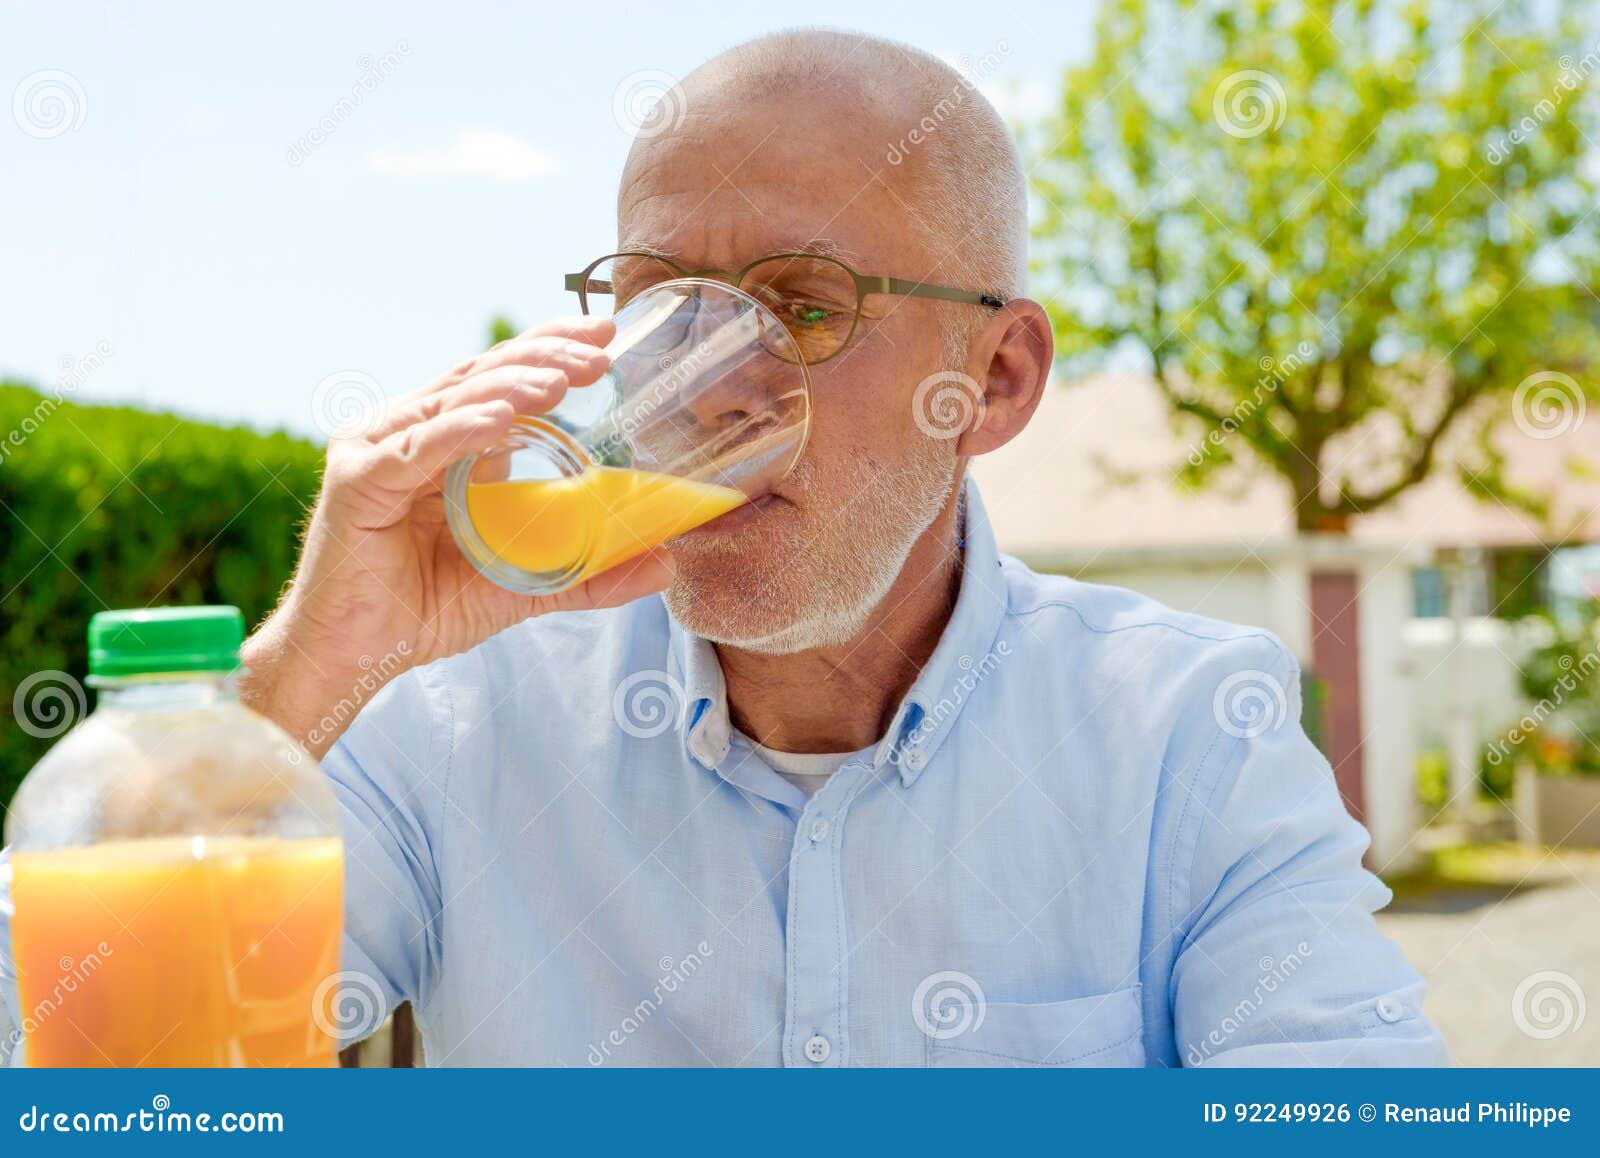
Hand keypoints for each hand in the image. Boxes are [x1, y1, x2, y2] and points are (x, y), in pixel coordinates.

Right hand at [241, 316, 673, 755]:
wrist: (354, 658)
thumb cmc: (423, 611)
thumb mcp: (523, 584)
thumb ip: (589, 571)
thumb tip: (664, 561)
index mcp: (445, 440)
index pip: (502, 377)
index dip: (549, 349)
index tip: (605, 336)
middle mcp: (410, 432)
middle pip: (483, 376)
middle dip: (545, 359)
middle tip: (601, 356)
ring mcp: (379, 449)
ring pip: (455, 401)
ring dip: (512, 388)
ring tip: (561, 384)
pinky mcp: (358, 482)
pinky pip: (416, 448)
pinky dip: (460, 431)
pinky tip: (501, 420)